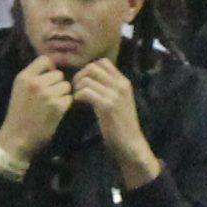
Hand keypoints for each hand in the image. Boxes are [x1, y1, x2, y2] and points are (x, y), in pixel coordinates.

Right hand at [0, 55, 75, 158]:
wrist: (16, 138)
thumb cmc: (19, 114)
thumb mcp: (19, 90)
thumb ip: (33, 77)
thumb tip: (53, 66)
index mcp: (24, 77)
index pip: (45, 60)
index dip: (50, 68)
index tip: (49, 78)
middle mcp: (35, 83)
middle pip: (59, 74)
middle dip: (57, 84)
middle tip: (50, 96)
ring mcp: (46, 94)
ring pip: (66, 86)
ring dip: (62, 95)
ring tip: (52, 104)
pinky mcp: (56, 106)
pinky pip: (69, 99)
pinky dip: (65, 105)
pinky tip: (56, 112)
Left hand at [73, 60, 156, 180]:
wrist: (130, 143)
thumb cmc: (122, 125)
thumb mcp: (120, 101)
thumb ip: (110, 88)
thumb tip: (92, 79)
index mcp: (124, 82)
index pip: (103, 62)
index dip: (89, 69)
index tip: (84, 81)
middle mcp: (120, 85)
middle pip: (93, 67)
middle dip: (80, 75)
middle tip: (76, 88)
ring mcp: (114, 95)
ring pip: (87, 79)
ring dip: (77, 87)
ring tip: (76, 97)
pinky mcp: (107, 106)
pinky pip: (85, 92)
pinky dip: (77, 96)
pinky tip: (77, 103)